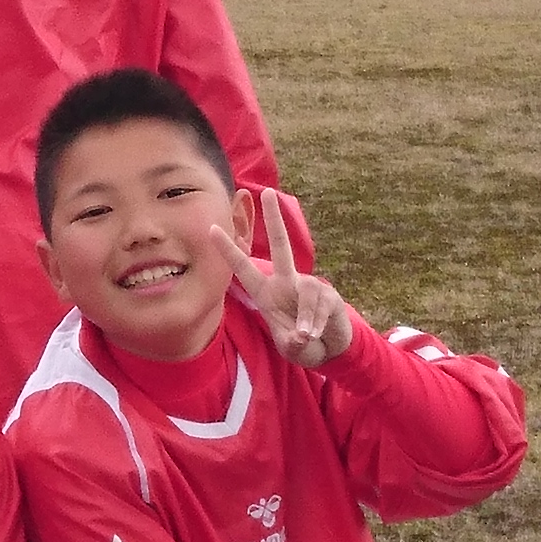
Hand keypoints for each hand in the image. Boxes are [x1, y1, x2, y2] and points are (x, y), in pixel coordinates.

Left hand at [210, 188, 350, 366]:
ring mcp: (308, 285)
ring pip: (305, 291)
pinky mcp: (328, 294)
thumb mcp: (290, 346)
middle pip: (281, 245)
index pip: (243, 268)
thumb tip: (299, 335)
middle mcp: (286, 282)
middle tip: (269, 192)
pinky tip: (315, 334)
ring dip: (305, 318)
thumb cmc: (301, 343)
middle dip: (274, 219)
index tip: (211, 228)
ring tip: (305, 336)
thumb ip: (290, 341)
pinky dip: (316, 323)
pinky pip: (320, 305)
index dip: (228, 251)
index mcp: (266, 292)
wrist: (329, 349)